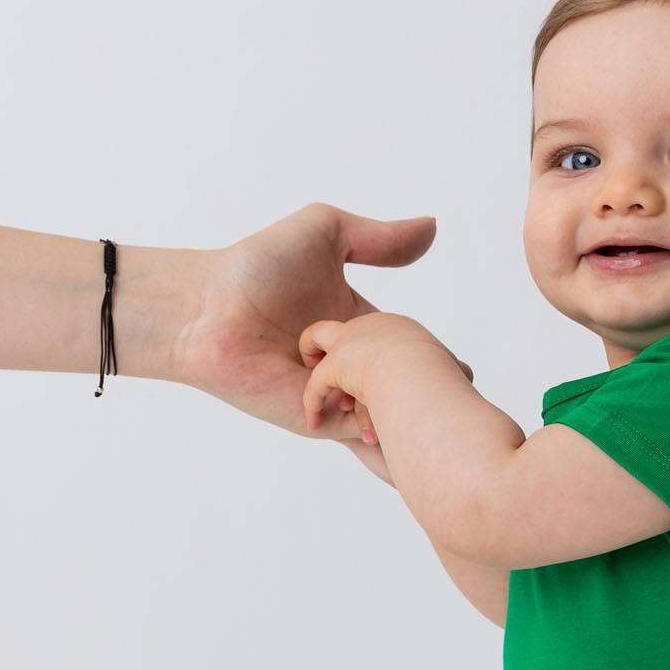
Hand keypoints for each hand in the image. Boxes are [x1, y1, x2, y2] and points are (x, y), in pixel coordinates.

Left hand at [168, 204, 437, 437]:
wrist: (207, 307)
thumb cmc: (255, 267)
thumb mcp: (327, 233)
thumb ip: (380, 238)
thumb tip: (432, 228)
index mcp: (363, 330)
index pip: (414, 356)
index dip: (441, 366)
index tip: (462, 372)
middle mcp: (354, 369)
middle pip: (410, 394)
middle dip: (439, 400)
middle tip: (460, 399)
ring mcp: (339, 399)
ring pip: (394, 422)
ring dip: (421, 425)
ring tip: (450, 427)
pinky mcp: (321, 423)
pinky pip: (368, 440)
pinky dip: (392, 441)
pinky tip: (416, 437)